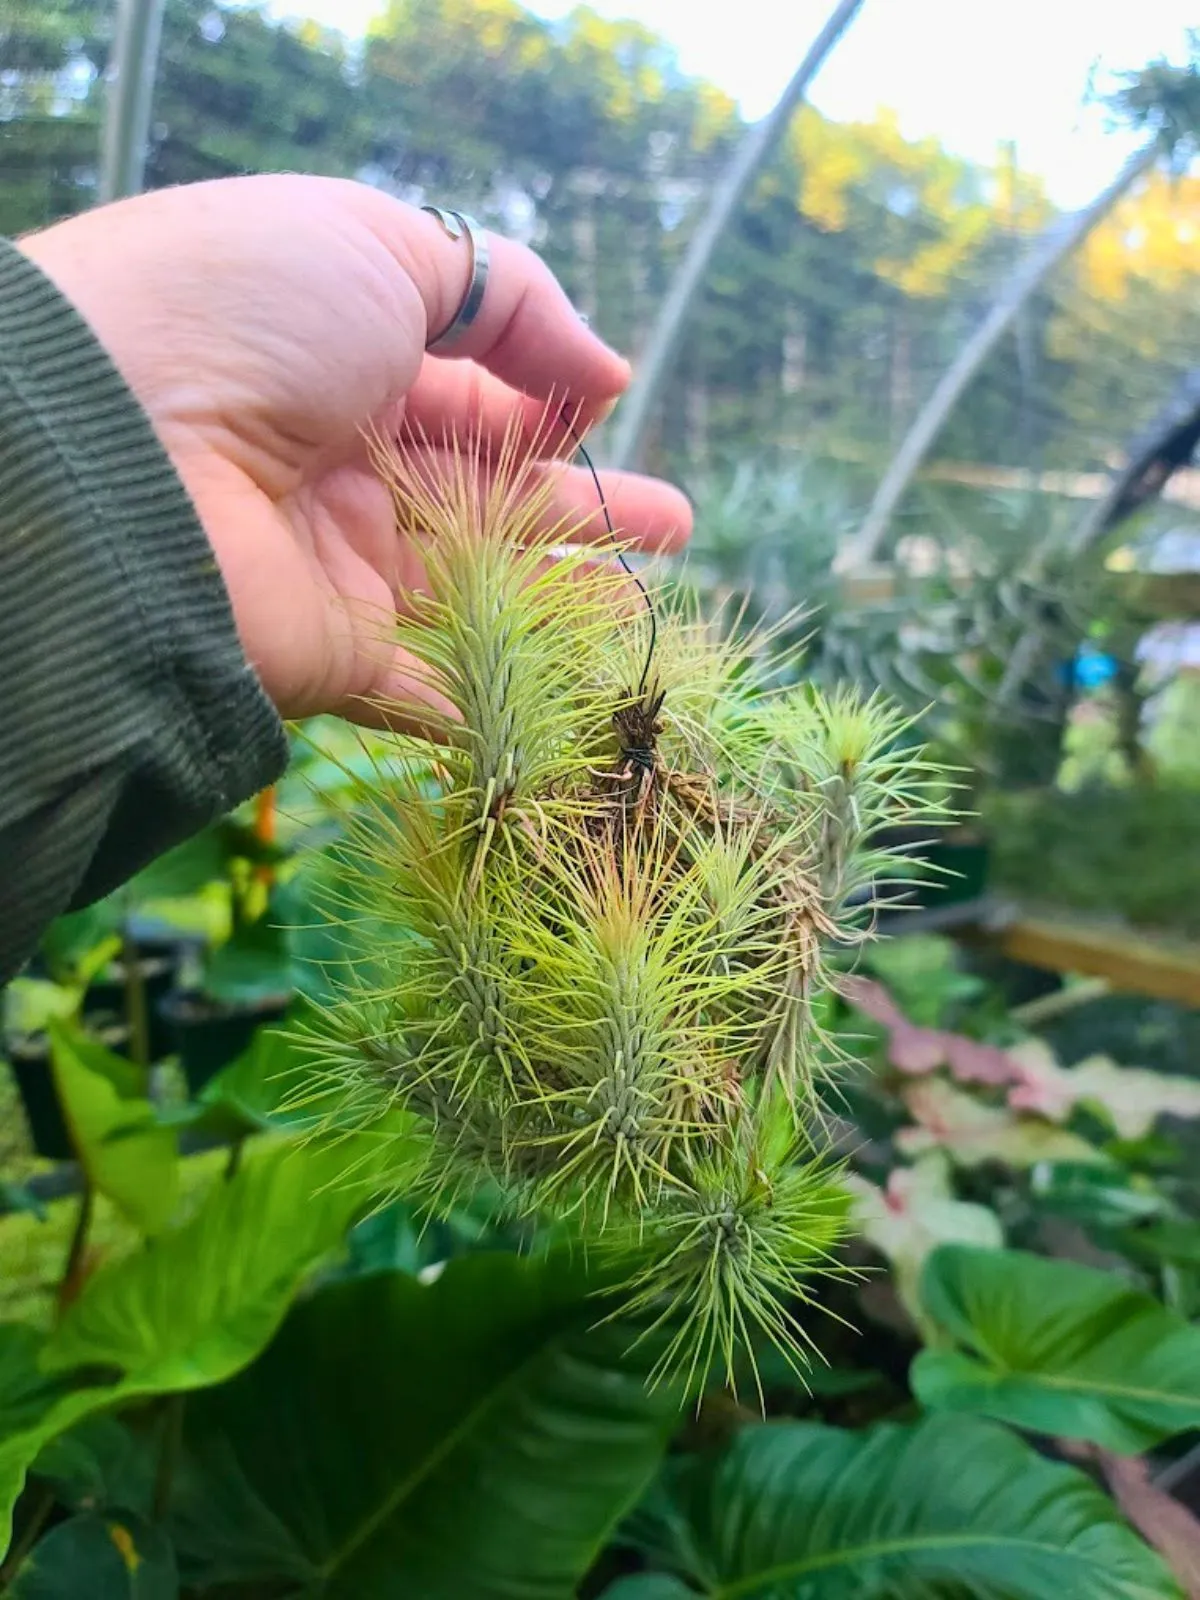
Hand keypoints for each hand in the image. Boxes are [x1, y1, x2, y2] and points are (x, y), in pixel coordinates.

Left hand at [19, 175, 690, 723]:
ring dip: (565, 610)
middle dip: (584, 514)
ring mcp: (339, 570)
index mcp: (347, 366)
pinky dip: (499, 702)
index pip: (469, 396)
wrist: (123, 444)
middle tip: (675, 530)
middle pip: (488, 502)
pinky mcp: (331, 658)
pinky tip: (576, 704)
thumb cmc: (244, 314)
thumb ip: (507, 296)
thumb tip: (609, 370)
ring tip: (648, 620)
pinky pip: (430, 690)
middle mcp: (344, 470)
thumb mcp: (379, 247)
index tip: (609, 408)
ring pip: (476, 600)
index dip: (546, 406)